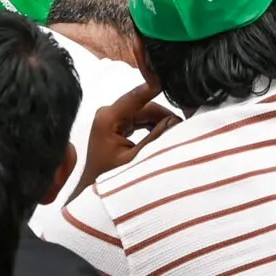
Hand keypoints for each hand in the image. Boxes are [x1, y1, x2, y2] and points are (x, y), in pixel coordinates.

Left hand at [77, 78, 179, 192]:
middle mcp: (108, 113)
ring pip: (144, 113)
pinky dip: (153, 127)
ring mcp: (111, 119)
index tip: (173, 79)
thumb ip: (155, 138)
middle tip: (185, 127)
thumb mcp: (135, 160)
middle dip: (164, 116)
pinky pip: (139, 121)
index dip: (156, 87)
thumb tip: (176, 120)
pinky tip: (165, 136)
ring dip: (160, 123)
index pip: (138, 96)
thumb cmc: (108, 180)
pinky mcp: (115, 126)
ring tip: (178, 134)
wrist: (89, 195)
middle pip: (144, 106)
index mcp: (108, 118)